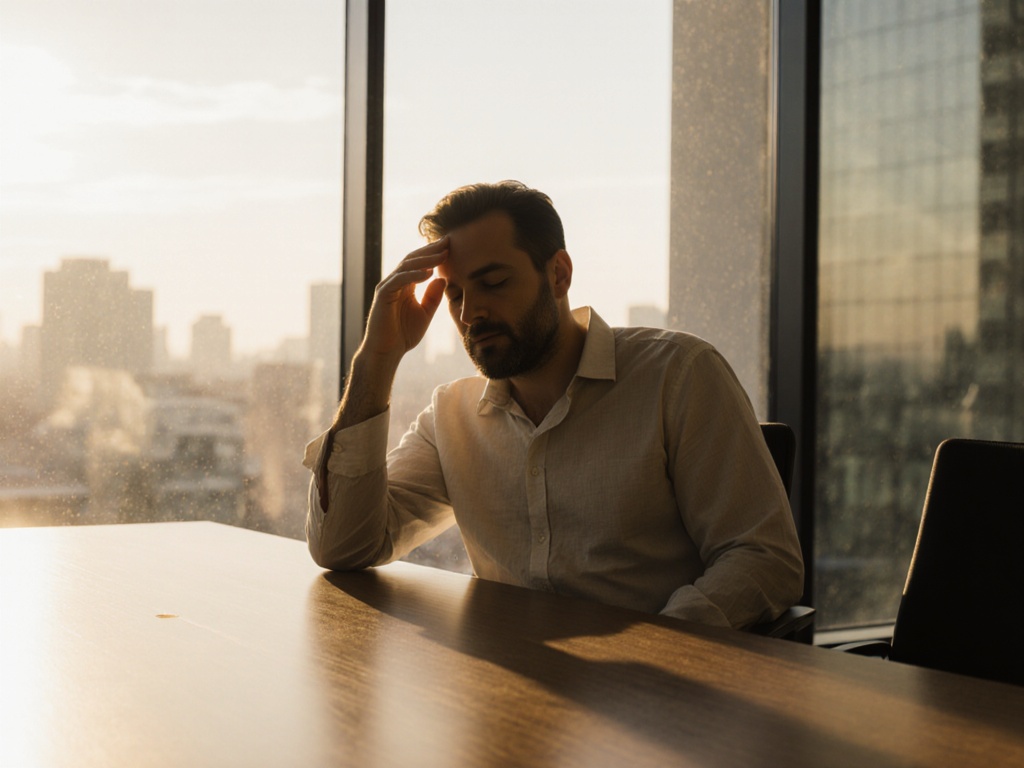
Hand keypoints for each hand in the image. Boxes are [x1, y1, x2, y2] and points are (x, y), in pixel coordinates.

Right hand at [360, 237, 448, 363]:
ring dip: (425, 259)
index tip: (451, 246)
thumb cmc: (403, 335)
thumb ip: (433, 296)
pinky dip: (413, 274)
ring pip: (406, 266)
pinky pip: (399, 280)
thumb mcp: (425, 313)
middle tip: (448, 241)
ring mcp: (387, 287)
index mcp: (405, 285)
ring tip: (443, 254)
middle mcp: (395, 282)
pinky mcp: (382, 295)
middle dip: (431, 250)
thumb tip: (443, 278)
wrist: (387, 352)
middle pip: (413, 259)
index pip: (420, 263)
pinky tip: (429, 273)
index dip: (435, 253)